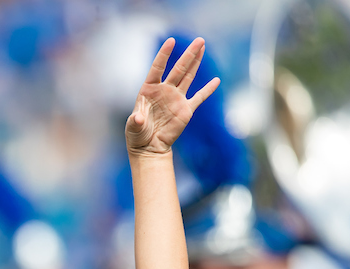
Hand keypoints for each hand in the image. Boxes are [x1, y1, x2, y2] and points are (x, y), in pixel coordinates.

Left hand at [126, 37, 220, 156]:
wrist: (149, 147)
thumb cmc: (137, 135)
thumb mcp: (133, 127)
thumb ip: (135, 121)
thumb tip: (138, 118)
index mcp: (149, 90)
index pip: (158, 68)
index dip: (164, 55)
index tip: (171, 41)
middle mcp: (164, 90)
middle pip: (178, 69)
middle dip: (189, 54)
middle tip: (200, 40)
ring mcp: (176, 99)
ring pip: (188, 77)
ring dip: (196, 62)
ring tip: (203, 47)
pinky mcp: (186, 110)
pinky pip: (199, 97)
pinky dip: (207, 90)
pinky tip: (216, 80)